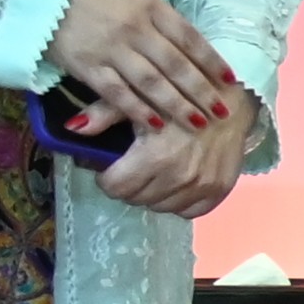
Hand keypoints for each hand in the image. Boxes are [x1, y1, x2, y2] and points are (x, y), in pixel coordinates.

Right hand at [48, 0, 239, 128]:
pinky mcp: (87, 66)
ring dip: (178, 106)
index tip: (231, 80)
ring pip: (152, 83)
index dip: (212, 61)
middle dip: (202, 91)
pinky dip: (138, 110)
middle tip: (223, 112)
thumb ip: (156, 16)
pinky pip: (118, 93)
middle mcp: (136, 28)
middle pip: (177, 65)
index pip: (190, 37)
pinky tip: (155, 125)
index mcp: (150, 6)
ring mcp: (112, 48)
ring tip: (199, 123)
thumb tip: (184, 41)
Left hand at [85, 96, 251, 220]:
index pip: (115, 187)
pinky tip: (177, 181)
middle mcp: (179, 177)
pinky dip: (179, 201)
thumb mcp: (139, 95)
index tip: (111, 165)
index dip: (107, 177)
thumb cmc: (180, 92)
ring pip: (160, 207)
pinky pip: (188, 211)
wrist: (232, 96)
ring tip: (156, 171)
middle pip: (136, 199)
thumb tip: (71, 128)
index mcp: (155, 156)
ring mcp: (202, 185)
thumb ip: (103, 113)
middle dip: (129, 184)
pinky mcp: (220, 189)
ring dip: (153, 193)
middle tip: (133, 165)